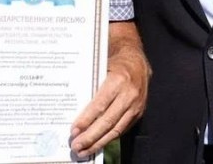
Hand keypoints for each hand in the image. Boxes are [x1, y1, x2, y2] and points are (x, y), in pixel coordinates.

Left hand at [70, 21, 149, 157]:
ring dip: (99, 142)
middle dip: (90, 137)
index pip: (100, 105)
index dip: (86, 120)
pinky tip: (97, 144)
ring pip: (116, 129)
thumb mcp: (101, 67)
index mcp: (118, 80)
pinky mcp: (139, 112)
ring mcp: (136, 105)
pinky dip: (109, 138)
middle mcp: (129, 94)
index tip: (73, 130)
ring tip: (84, 151)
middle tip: (76, 146)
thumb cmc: (114, 63)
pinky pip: (122, 129)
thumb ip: (91, 86)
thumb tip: (73, 107)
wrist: (137, 61)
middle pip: (108, 121)